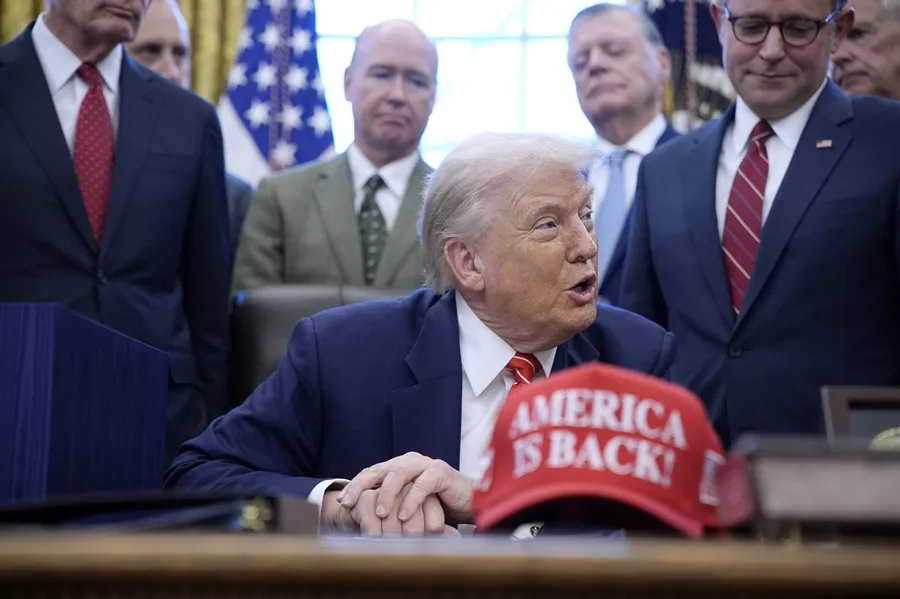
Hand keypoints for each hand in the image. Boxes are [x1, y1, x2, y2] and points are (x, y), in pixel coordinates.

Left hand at [337, 452, 473, 525]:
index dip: (354, 486)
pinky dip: (411, 500)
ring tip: (379, 514)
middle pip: (379, 470)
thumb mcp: (406, 506)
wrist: (467, 503)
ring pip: (398, 474)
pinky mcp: (440, 472)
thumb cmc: (434, 506)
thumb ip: (388, 506)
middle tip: (350, 504)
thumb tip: (358, 520)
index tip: (341, 503)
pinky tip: (403, 516)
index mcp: (397, 467)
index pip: (370, 473)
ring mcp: (424, 464)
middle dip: (361, 487)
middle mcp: (408, 461)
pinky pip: (422, 484)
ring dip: (386, 495)